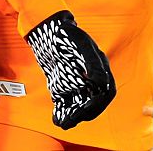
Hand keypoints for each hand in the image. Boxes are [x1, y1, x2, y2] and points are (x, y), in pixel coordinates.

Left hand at [25, 10, 116, 128]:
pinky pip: (65, 102)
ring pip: (78, 104)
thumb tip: (99, 81)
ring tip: (64, 123)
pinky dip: (62, 112)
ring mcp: (76, 84)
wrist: (47, 30)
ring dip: (73, 116)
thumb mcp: (82, 46)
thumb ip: (92, 63)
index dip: (97, 104)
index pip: (104, 94)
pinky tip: (57, 118)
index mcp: (101, 71)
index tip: (86, 109)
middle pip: (91, 103)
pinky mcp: (62, 86)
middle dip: (82, 113)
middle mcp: (90, 80)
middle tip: (72, 120)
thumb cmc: (68, 35)